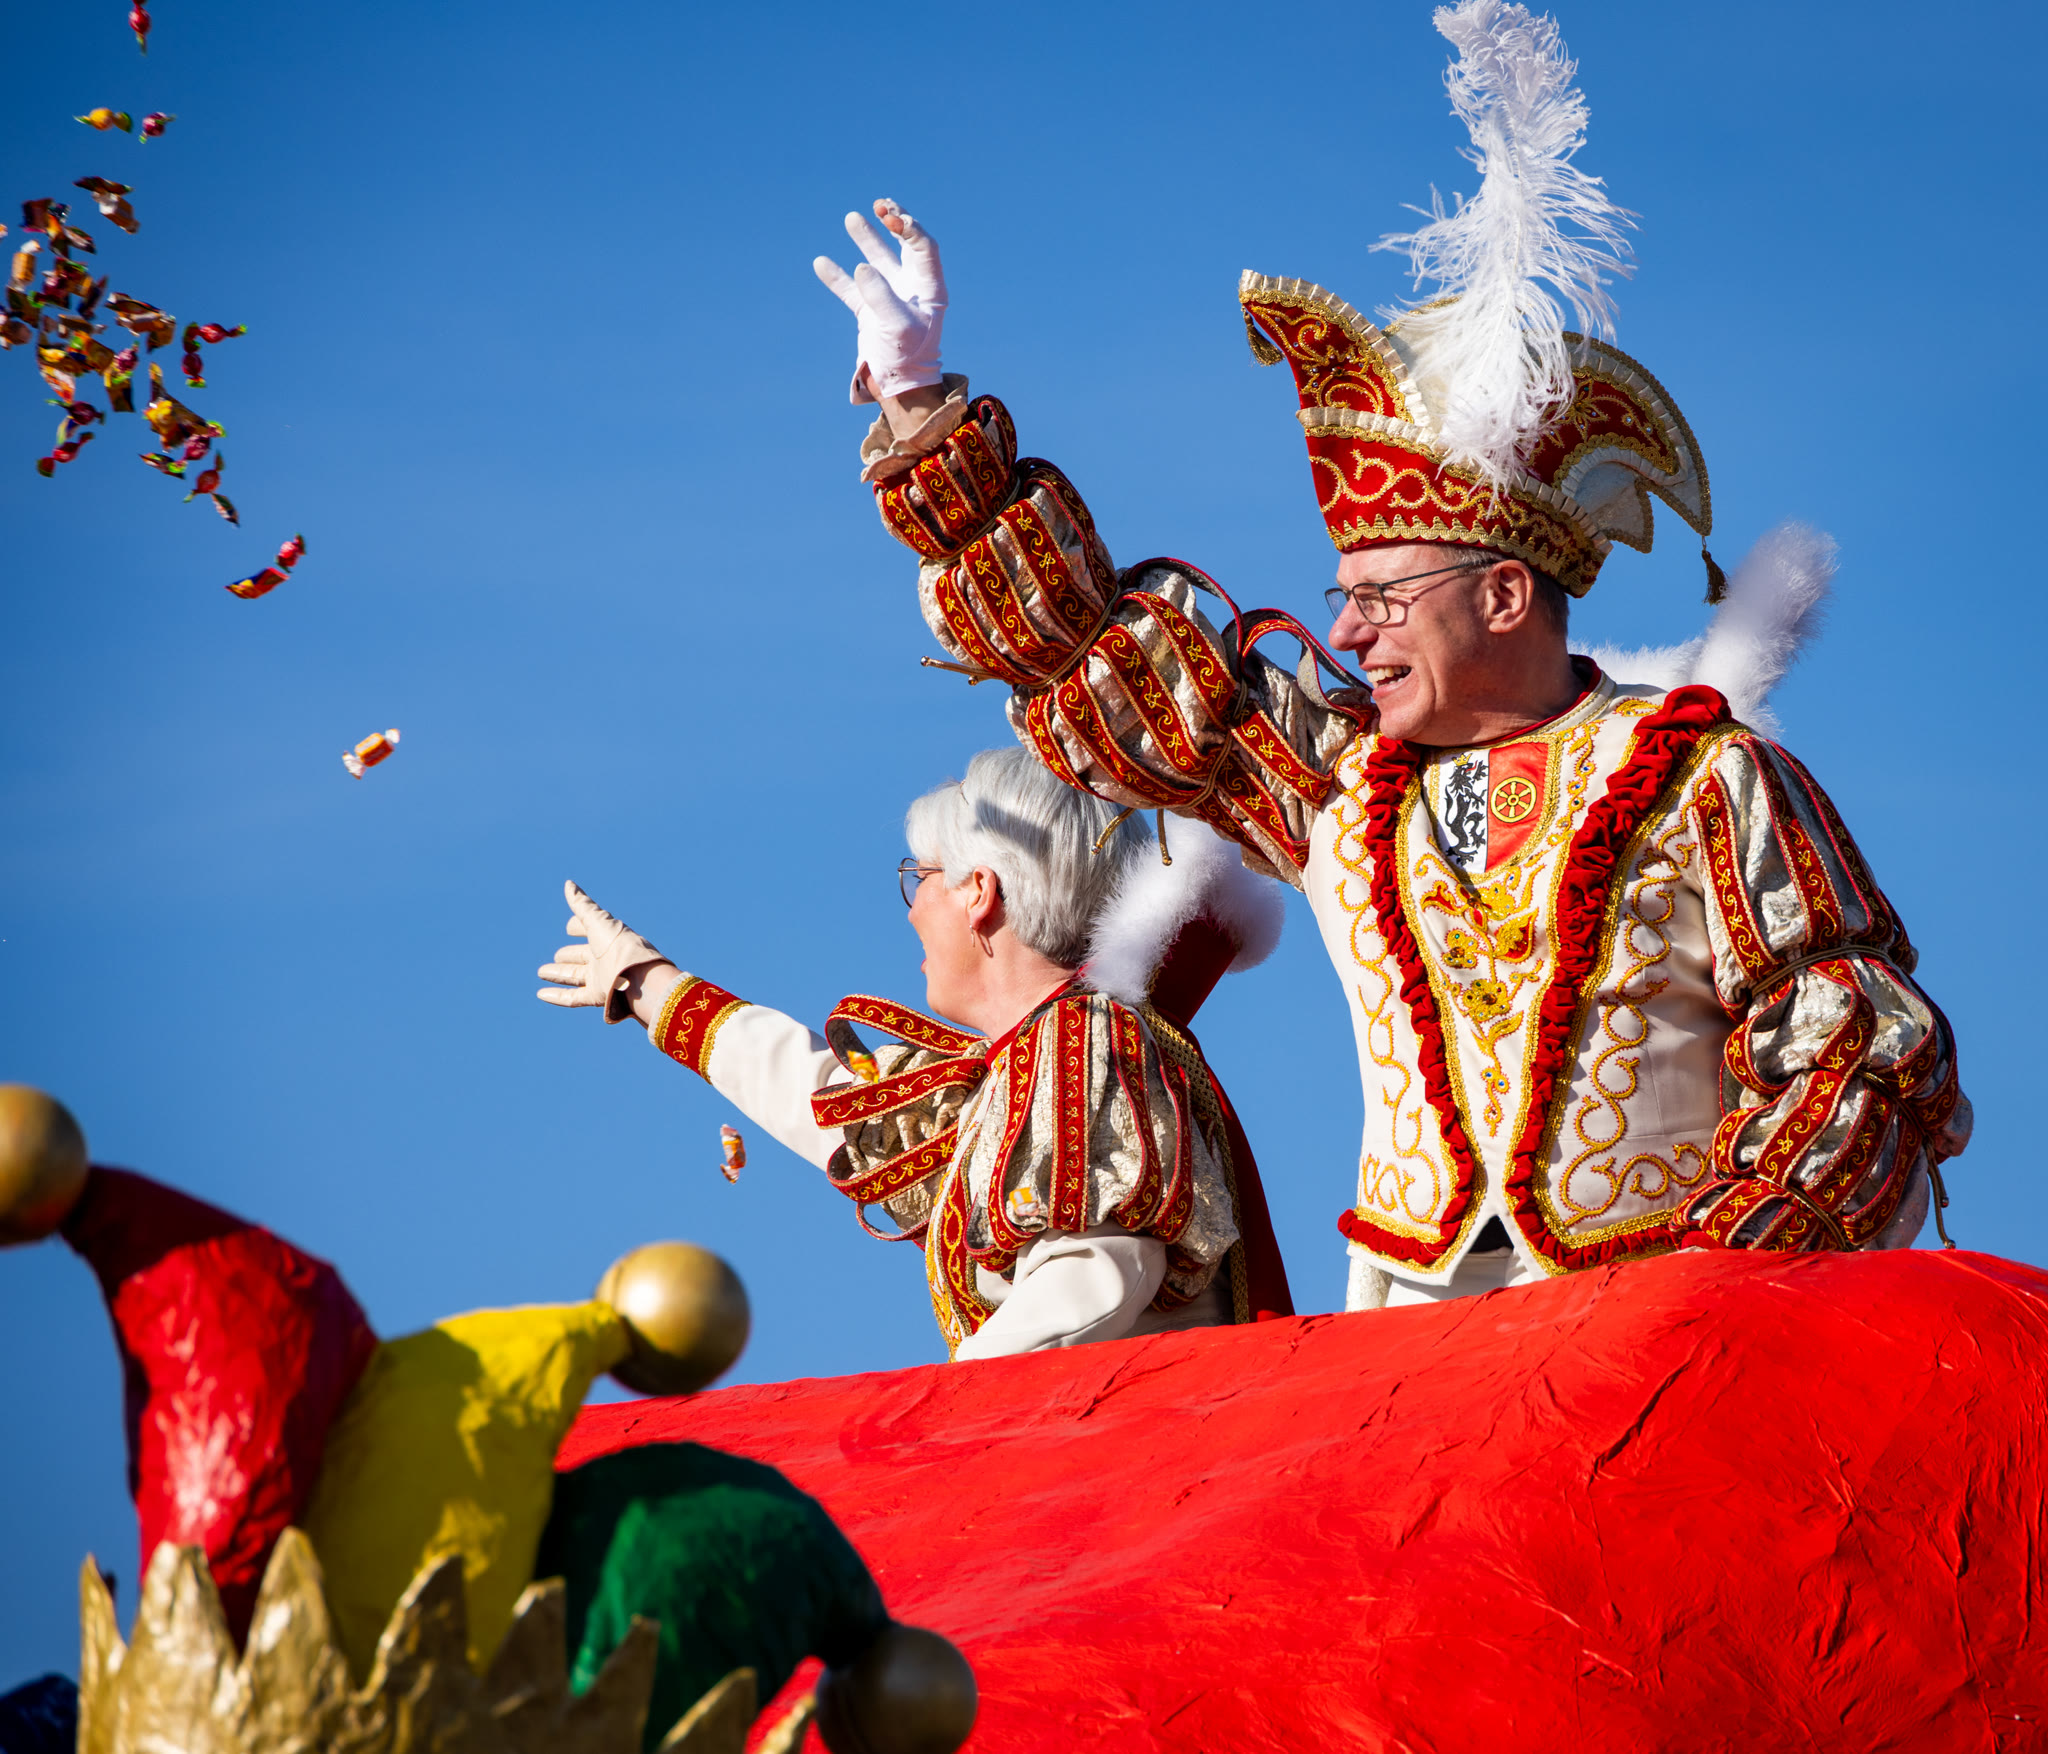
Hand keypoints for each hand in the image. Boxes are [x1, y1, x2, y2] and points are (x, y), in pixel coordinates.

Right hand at [537, 880, 668, 1023]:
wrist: (636, 976)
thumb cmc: (619, 944)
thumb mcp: (597, 921)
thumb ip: (582, 904)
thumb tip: (569, 884)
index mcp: (607, 938)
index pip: (591, 931)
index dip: (580, 928)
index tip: (569, 927)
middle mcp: (605, 958)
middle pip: (582, 956)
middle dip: (568, 955)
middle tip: (557, 956)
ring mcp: (601, 977)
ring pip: (575, 976)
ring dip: (558, 975)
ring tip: (541, 972)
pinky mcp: (597, 995)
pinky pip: (573, 998)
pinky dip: (556, 996)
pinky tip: (540, 994)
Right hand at [813, 198, 946, 402]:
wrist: (899, 385)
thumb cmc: (908, 356)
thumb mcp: (898, 326)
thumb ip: (881, 295)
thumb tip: (862, 268)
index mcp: (929, 288)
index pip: (922, 247)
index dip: (908, 228)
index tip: (891, 217)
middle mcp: (911, 288)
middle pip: (903, 246)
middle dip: (892, 223)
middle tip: (879, 205)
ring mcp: (890, 297)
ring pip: (877, 261)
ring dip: (866, 239)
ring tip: (852, 217)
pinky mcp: (870, 311)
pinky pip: (852, 289)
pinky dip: (837, 277)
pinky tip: (821, 263)